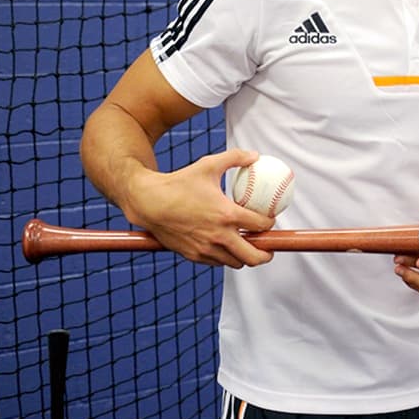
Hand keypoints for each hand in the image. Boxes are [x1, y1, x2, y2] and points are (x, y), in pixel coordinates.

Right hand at [123, 148, 275, 268]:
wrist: (149, 202)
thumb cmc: (178, 183)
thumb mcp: (208, 165)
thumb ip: (235, 158)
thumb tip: (255, 155)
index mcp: (227, 214)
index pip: (260, 226)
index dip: (270, 224)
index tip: (269, 221)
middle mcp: (219, 236)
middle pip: (253, 256)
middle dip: (266, 254)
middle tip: (268, 247)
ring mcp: (206, 248)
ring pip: (236, 263)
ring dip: (244, 256)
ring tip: (247, 246)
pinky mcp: (194, 255)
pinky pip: (218, 263)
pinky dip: (225, 257)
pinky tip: (225, 246)